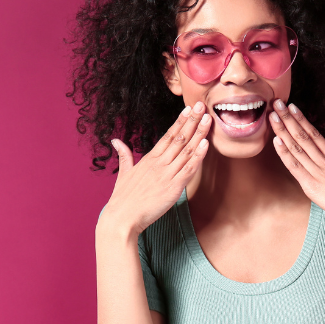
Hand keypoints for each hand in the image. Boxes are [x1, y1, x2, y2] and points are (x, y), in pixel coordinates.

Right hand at [98, 101, 211, 236]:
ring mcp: (166, 174)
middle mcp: (159, 163)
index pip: (168, 135)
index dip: (180, 121)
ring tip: (208, 120)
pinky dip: (198, 156)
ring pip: (186, 151)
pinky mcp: (173, 187)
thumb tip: (116, 141)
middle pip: (179, 138)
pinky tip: (205, 144)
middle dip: (192, 121)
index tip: (189, 109)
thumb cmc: (122, 198)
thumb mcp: (123, 173)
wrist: (122, 218)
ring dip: (199, 134)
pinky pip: (188, 169)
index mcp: (149, 159)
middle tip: (203, 105)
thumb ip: (124, 155)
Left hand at [269, 99, 324, 230]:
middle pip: (303, 136)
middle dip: (288, 119)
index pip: (315, 134)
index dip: (302, 120)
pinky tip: (276, 141)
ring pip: (297, 148)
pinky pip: (295, 167)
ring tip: (272, 116)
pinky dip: (285, 154)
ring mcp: (318, 173)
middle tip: (276, 102)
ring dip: (283, 131)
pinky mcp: (312, 186)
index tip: (292, 107)